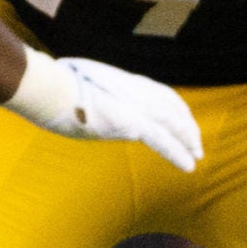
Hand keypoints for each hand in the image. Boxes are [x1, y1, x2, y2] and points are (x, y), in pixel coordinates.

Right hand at [4, 51, 204, 172]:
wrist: (50, 89)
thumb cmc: (53, 86)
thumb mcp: (77, 85)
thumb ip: (90, 94)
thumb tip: (81, 100)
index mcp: (124, 81)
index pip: (159, 93)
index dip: (173, 107)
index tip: (181, 117)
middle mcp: (136, 91)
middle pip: (172, 107)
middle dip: (186, 125)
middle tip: (195, 140)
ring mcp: (136, 106)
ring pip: (174, 125)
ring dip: (188, 141)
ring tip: (196, 155)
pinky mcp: (132, 123)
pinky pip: (163, 141)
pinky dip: (178, 153)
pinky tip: (188, 166)